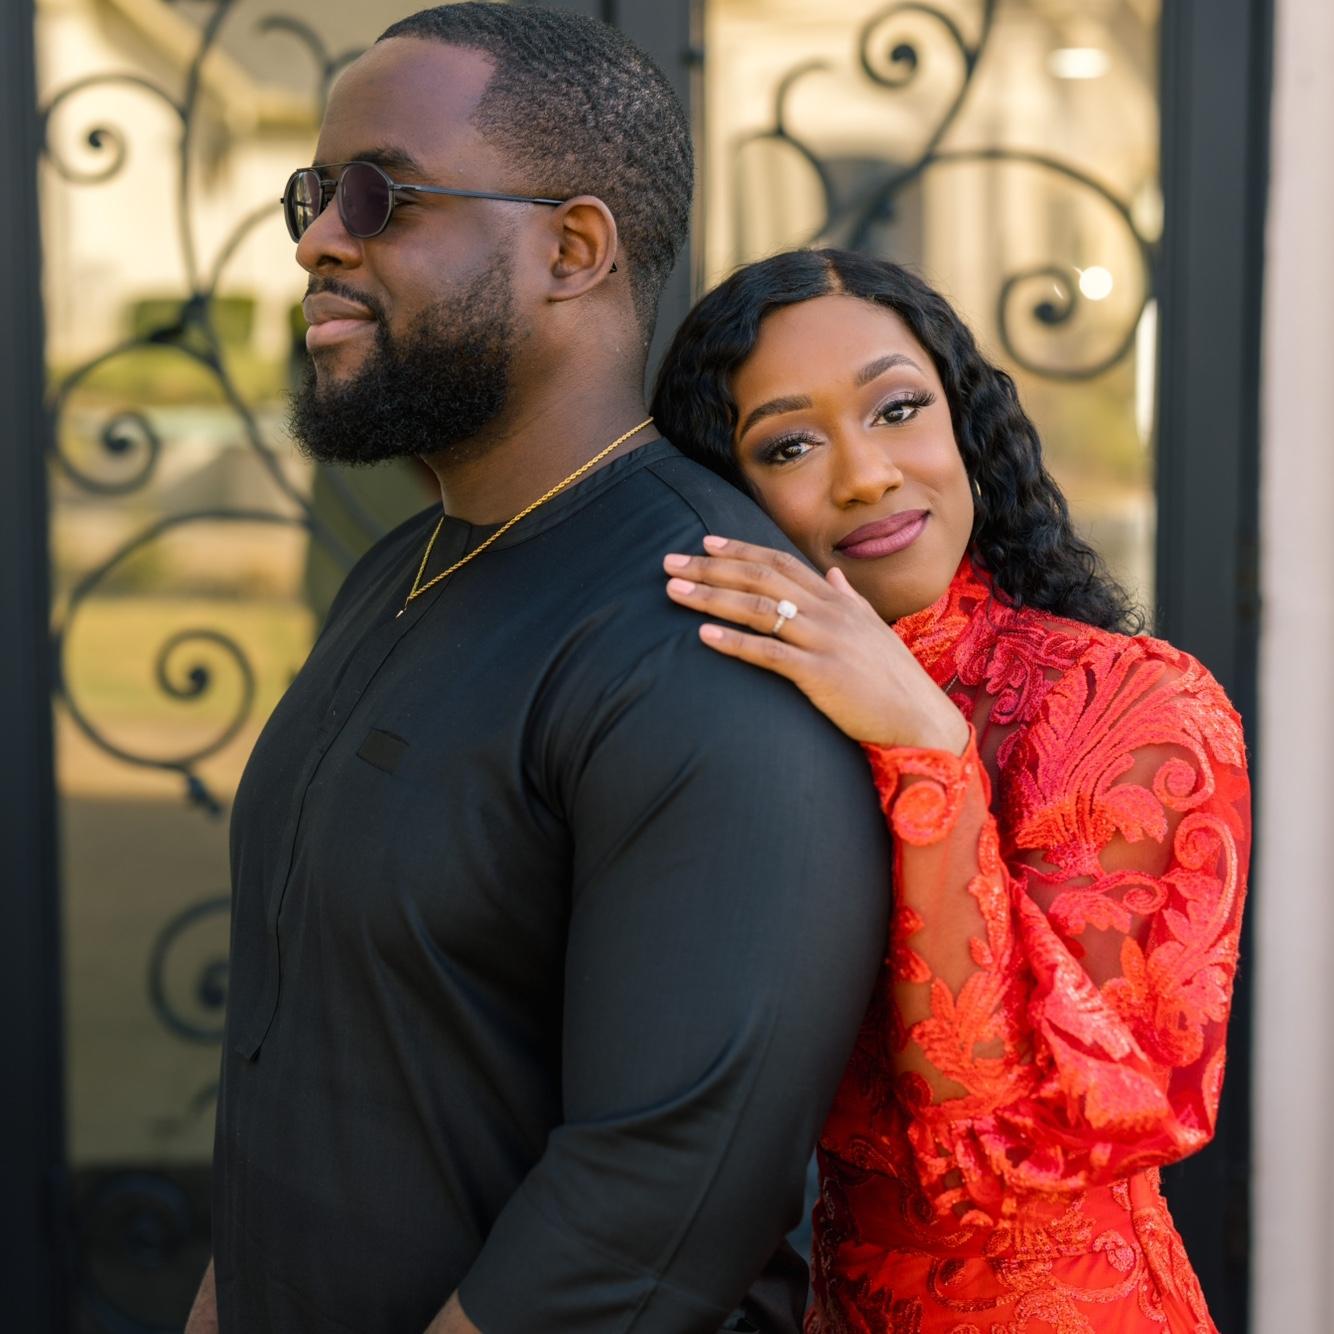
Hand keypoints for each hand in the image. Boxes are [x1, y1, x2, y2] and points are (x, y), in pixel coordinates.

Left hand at [663, 536, 968, 752]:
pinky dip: (734, 642)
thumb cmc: (893, 677)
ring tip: (673, 591)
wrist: (919, 717)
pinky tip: (703, 636)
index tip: (705, 541)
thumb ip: (849, 598)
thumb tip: (833, 574)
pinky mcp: (820, 674)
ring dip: (711, 597)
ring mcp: (824, 640)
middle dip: (711, 567)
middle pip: (761, 578)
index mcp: (837, 600)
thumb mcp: (872, 628)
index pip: (780, 562)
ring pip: (758, 608)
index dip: (740, 549)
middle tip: (670, 561)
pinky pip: (769, 653)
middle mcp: (829, 611)